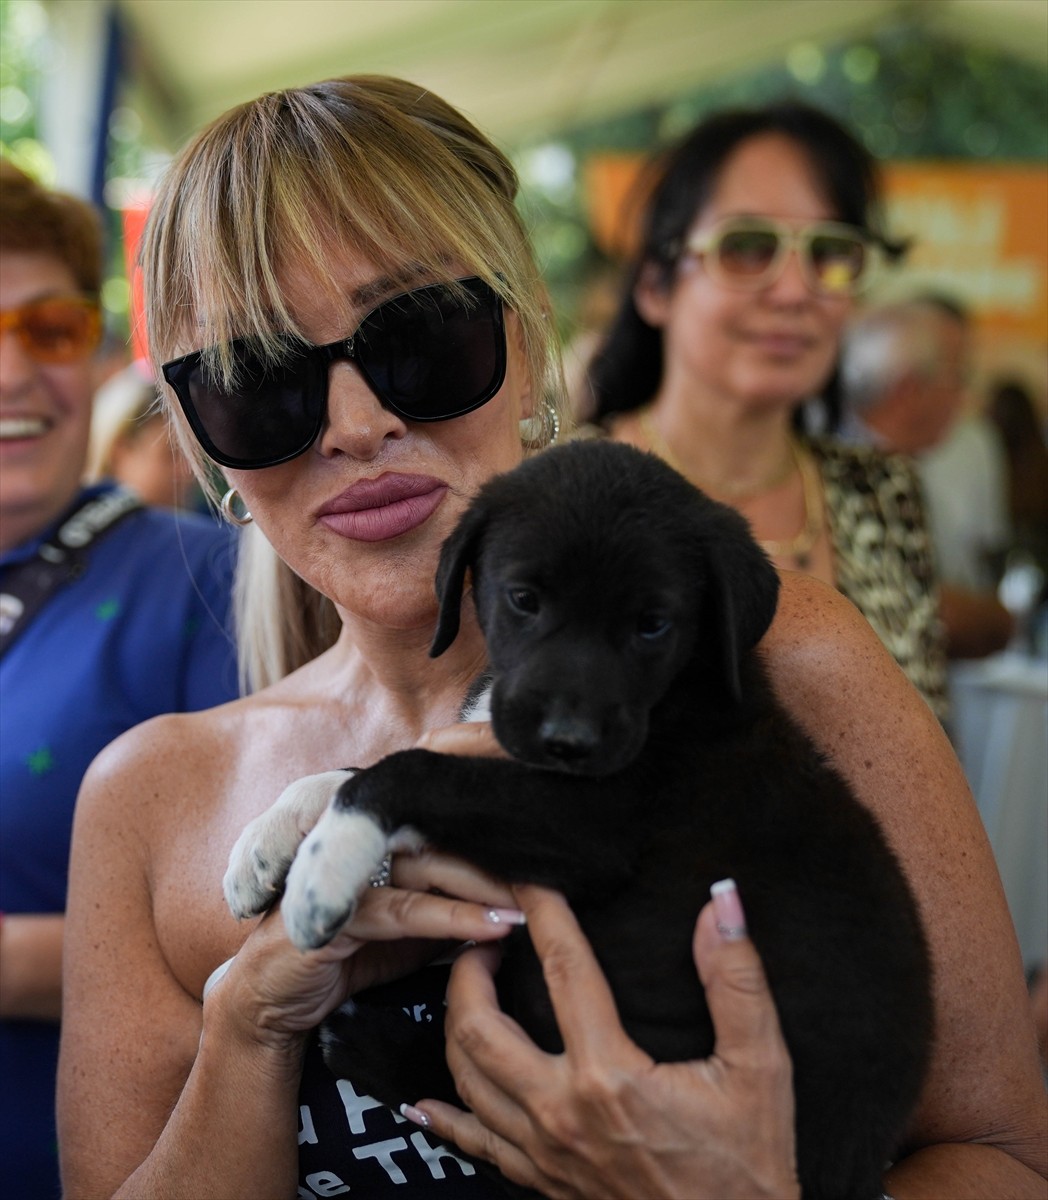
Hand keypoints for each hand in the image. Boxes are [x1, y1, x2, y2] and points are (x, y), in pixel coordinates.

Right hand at [209, 848, 521, 1052]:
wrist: (269, 1007)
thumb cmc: (342, 965)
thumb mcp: (409, 939)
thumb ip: (448, 915)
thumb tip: (510, 909)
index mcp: (382, 848)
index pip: (445, 834)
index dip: (491, 846)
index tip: (542, 861)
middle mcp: (361, 850)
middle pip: (442, 843)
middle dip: (496, 865)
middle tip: (549, 882)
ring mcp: (342, 873)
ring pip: (426, 871)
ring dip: (481, 890)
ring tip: (526, 908)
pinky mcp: (328, 909)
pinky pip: (399, 911)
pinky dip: (448, 918)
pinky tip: (488, 929)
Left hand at [407, 883, 800, 1199]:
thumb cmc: (748, 1166)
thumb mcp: (760, 1069)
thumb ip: (737, 982)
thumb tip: (720, 903)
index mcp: (610, 1076)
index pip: (564, 970)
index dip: (544, 913)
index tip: (531, 875)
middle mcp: (561, 1112)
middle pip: (480, 1026)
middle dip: (470, 969)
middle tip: (487, 934)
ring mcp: (544, 1152)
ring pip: (466, 1078)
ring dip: (454, 1023)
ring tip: (468, 984)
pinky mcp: (541, 1182)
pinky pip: (476, 1145)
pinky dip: (445, 1118)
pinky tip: (423, 1103)